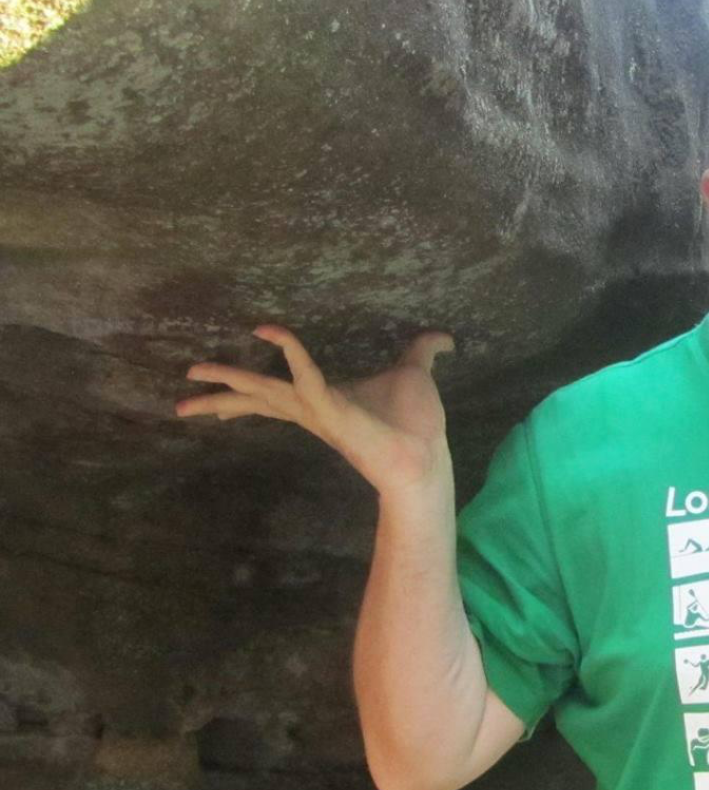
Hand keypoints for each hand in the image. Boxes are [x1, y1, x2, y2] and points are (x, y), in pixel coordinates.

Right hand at [176, 325, 456, 496]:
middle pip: (255, 398)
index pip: (273, 392)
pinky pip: (306, 376)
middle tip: (181, 396)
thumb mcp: (415, 374)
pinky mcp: (331, 412)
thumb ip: (423, 352)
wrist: (427, 457)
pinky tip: (274, 332)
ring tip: (193, 374)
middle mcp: (311, 409)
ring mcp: (318, 411)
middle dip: (219, 395)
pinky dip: (292, 354)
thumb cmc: (417, 424)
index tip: (216, 379)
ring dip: (230, 380)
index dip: (245, 385)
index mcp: (321, 401)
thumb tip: (445, 338)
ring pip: (263, 391)